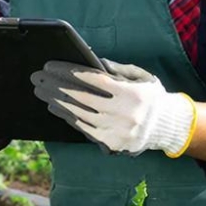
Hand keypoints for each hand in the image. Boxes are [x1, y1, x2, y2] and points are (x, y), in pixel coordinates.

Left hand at [30, 59, 195, 156]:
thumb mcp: (141, 77)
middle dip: (55, 86)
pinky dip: (67, 117)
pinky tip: (55, 107)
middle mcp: (124, 114)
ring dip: (56, 102)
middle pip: (81, 98)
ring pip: (78, 115)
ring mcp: (117, 131)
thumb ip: (118, 69)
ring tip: (42, 91)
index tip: (50, 66)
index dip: (69, 72)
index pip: (93, 80)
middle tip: (37, 78)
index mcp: (131, 93)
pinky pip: (83, 129)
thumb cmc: (151, 97)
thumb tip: (94, 61)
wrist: (167, 127)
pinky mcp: (111, 144)